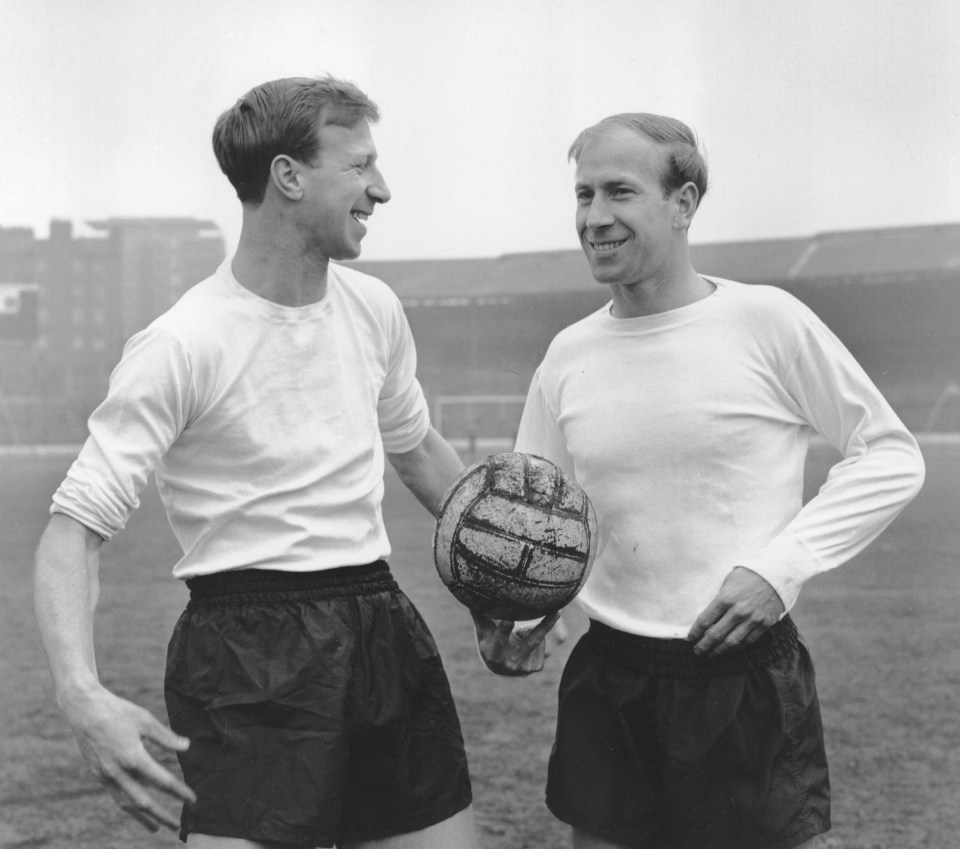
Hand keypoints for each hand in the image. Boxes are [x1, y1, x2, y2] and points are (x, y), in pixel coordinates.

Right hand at [65, 686, 195, 831]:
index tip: (193, 800)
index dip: (179, 792)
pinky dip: (128, 806)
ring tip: (156, 828)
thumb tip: (186, 746)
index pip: (161, 781)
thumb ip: (166, 736)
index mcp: (133, 757)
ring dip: (142, 818)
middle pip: (143, 801)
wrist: (84, 710)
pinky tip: (136, 809)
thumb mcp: (145, 720)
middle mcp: (118, 772)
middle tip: (177, 826)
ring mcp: (106, 775)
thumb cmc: (118, 711)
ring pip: (126, 804)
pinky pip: (115, 796)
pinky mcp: (98, 774)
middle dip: (161, 815)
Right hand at [471, 610, 565, 675]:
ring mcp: (524, 667)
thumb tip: (470, 593)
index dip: (504, 629)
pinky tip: (524, 642)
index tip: (510, 618)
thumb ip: (480, 614)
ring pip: (536, 639)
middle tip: (557, 611)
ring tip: (519, 632)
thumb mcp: (483, 631)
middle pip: (530, 641)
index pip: (499, 639)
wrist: (500, 666)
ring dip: (532, 628)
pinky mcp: (535, 667)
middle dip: (543, 626)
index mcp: (493, 653)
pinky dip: (536, 637)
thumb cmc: (489, 641)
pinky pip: (541, 644)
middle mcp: (509, 663)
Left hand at [687, 566, 784, 656]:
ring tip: (711, 654)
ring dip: (719, 651)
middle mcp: (738, 611)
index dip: (695, 632)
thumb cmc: (749, 574)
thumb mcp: (728, 581)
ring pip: (732, 642)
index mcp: (725, 598)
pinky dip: (737, 647)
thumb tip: (709, 617)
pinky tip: (730, 650)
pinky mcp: (765, 624)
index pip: (705, 620)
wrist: (778, 574)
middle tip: (697, 651)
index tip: (690, 638)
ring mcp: (753, 619)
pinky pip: (748, 641)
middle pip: (716, 635)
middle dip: (704, 645)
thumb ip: (719, 599)